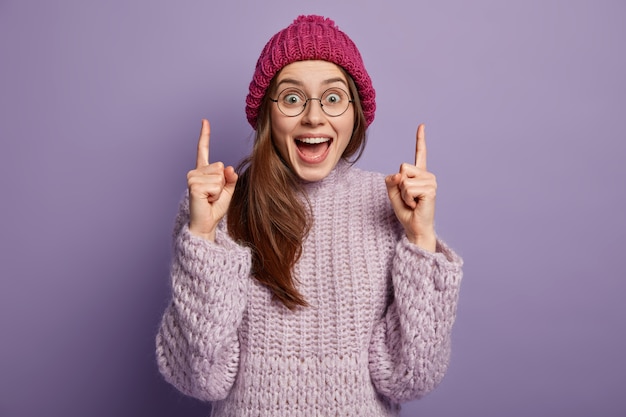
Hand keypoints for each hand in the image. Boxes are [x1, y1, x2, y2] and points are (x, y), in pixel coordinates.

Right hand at [187, 119, 237, 240]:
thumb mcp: (228, 191)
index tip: (205, 121)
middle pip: (220, 166)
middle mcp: (195, 172)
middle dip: (222, 183)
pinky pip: (215, 185)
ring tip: (209, 198)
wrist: (206, 223)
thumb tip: (228, 168)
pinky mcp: (193, 185)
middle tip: (213, 195)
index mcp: (203, 171)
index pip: (203, 150)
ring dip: (219, 190)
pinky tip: (206, 199)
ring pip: (219, 176)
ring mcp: (192, 177)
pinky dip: (216, 194)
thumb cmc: (215, 208)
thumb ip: (230, 178)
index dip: (204, 135)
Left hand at [385, 124, 436, 251]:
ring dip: (403, 194)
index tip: (422, 125)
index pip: (420, 154)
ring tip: (413, 202)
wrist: (415, 228)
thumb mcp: (393, 193)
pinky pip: (408, 188)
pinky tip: (416, 204)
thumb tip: (399, 174)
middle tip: (409, 198)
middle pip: (403, 167)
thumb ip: (392, 180)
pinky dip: (407, 198)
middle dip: (399, 184)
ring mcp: (431, 181)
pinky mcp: (430, 189)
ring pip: (404, 179)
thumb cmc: (406, 212)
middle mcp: (427, 175)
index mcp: (419, 174)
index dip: (420, 139)